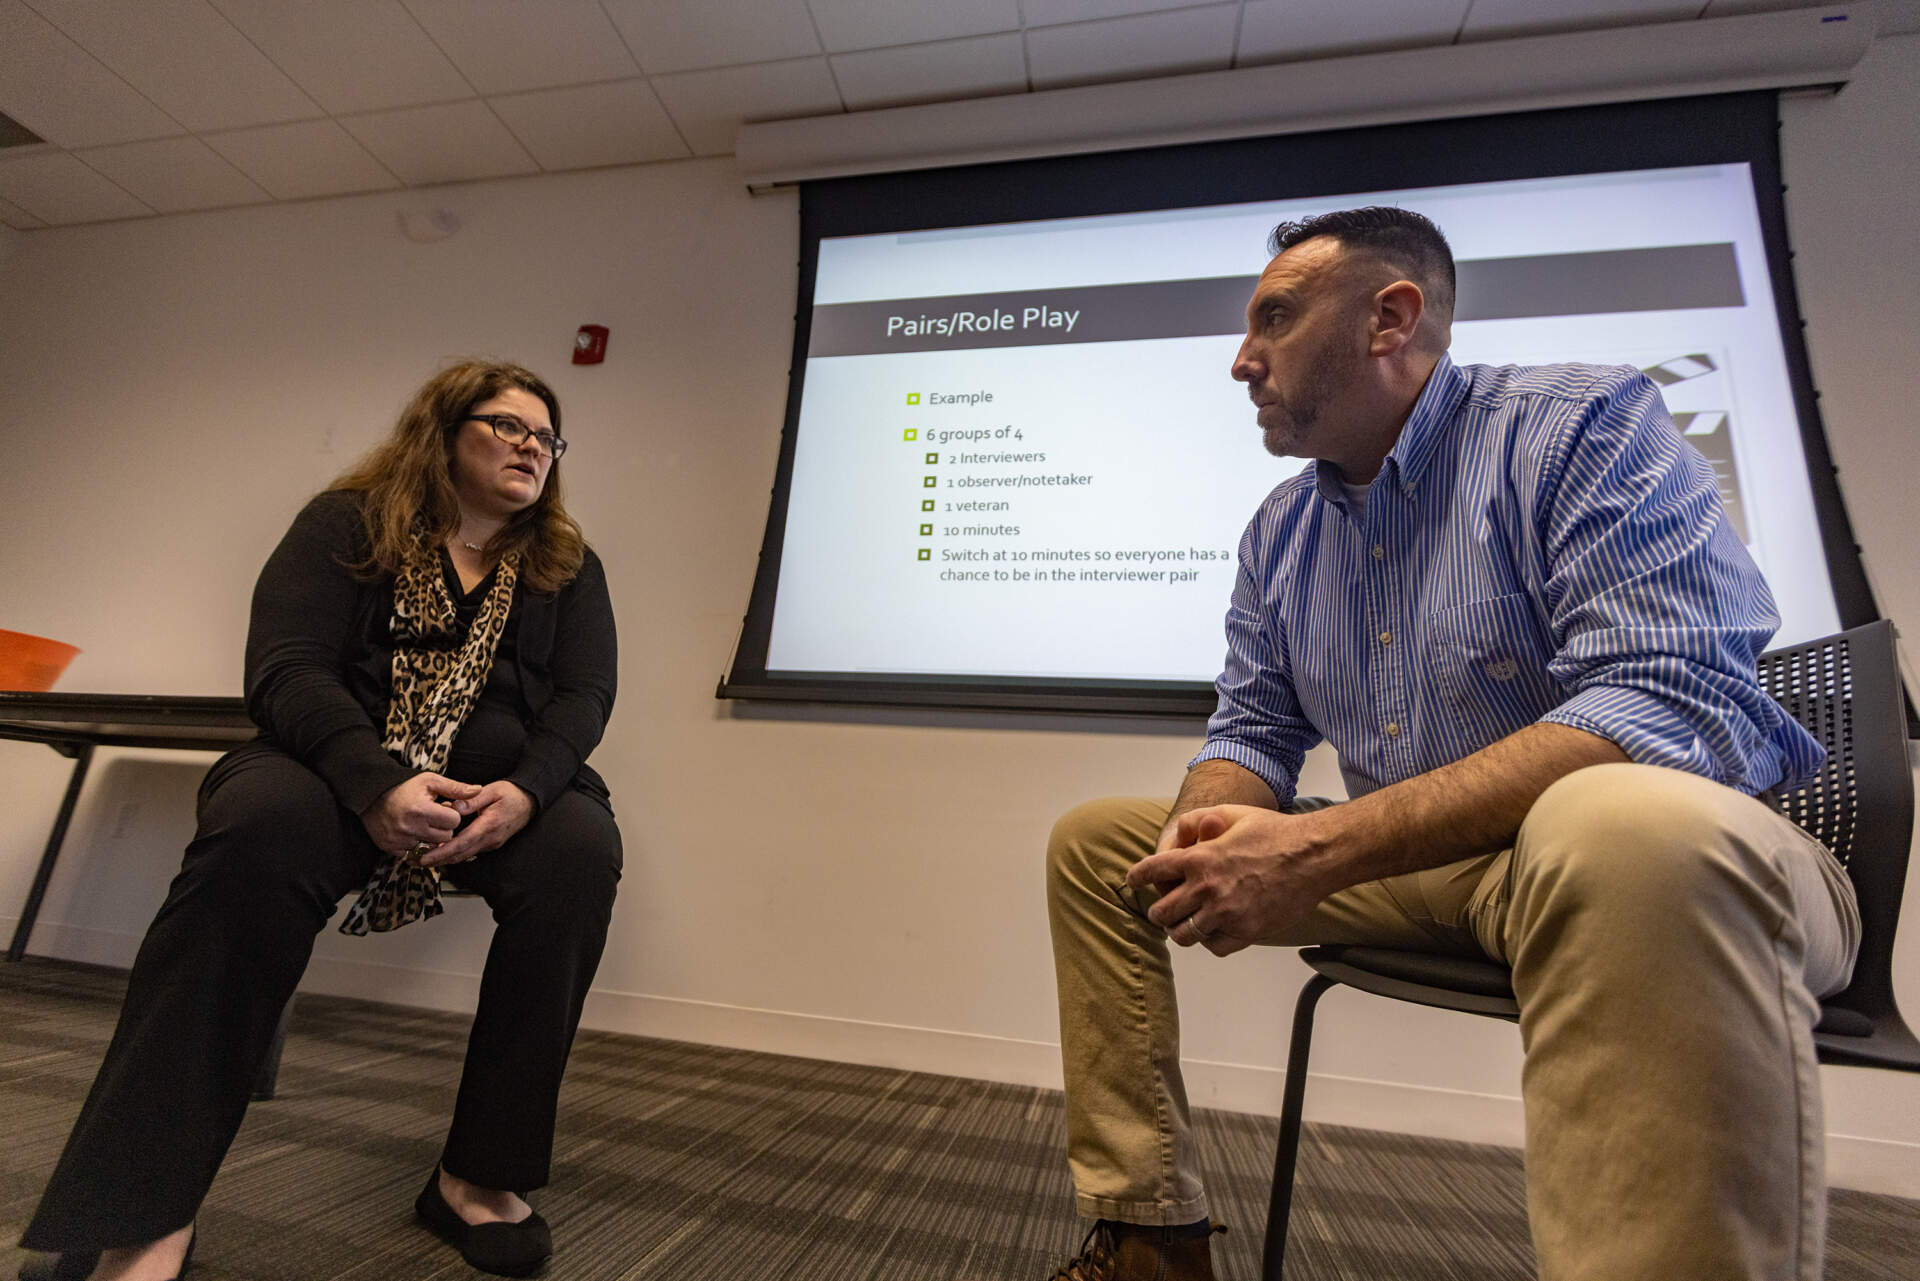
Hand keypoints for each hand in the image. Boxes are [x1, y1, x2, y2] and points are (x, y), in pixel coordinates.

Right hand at [361, 773, 482, 856]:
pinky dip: (414, 844)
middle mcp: (410, 827)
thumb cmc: (403, 787)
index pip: (454, 822)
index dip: (452, 814)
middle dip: (443, 827)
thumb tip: (478, 790)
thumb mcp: (429, 781)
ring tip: (421, 822)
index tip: (443, 808)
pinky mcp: (390, 848)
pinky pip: (413, 853)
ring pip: (431, 846)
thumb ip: (455, 788)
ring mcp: (399, 840)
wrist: (370, 796)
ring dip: (430, 836)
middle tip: (433, 816)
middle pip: (445, 837)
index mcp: (421, 809)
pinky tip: (409, 831)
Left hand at [417, 781, 534, 867]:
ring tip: (428, 858)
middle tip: (419, 861)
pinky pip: (471, 852)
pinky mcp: (492, 843)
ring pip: (465, 856)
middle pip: (460, 855)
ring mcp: (492, 843)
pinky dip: (456, 853)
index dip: (442, 853)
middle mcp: (490, 839)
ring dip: (446, 859)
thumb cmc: (513, 794)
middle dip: (439, 860)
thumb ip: (472, 799)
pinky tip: (445, 850)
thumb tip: (455, 807)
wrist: (531, 801)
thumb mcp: (492, 790)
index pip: (461, 844)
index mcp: (488, 825)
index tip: (426, 858)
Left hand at [1127, 805, 1331, 955]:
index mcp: (1200, 858)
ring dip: (1181, 929)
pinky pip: (1213, 947)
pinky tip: (1215, 930)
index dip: (1137, 877)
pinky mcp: (1246, 932)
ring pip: (1183, 935)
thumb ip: (1200, 819)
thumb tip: (1179, 831)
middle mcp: (1207, 888)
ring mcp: (1226, 913)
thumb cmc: (1275, 832)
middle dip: (1159, 910)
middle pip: (1161, 912)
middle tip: (1163, 908)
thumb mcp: (1232, 813)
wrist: (1313, 856)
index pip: (1151, 872)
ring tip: (1186, 923)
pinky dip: (1210, 941)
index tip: (1134, 881)